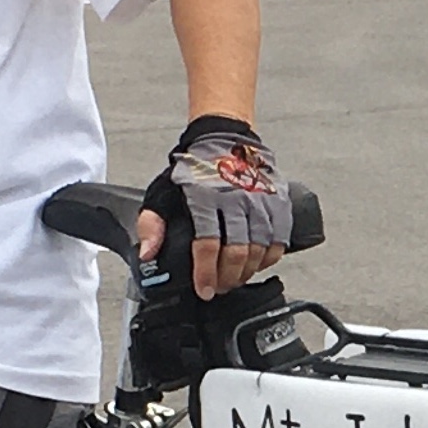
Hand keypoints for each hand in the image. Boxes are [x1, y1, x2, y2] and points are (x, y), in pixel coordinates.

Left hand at [137, 119, 289, 297]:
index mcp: (204, 198)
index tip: (204, 290)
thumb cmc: (195, 169)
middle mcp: (235, 198)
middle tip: (220, 288)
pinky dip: (270, 257)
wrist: (225, 137)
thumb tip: (148, 254)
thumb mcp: (163, 192)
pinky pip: (279, 238)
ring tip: (236, 279)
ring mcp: (260, 199)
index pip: (207, 245)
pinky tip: (258, 264)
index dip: (206, 274)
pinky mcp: (278, 200)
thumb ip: (152, 224)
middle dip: (227, 278)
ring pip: (259, 248)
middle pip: (236, 252)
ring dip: (247, 271)